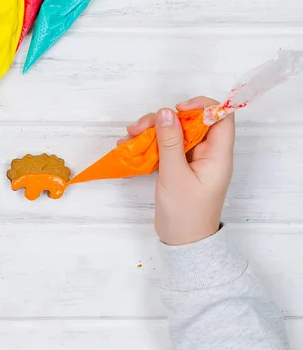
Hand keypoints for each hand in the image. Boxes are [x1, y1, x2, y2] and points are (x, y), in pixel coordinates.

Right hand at [118, 97, 235, 244]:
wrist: (182, 243)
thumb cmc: (186, 213)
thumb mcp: (175, 176)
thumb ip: (170, 142)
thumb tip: (166, 112)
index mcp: (218, 154)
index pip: (220, 117)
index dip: (202, 106)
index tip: (176, 109)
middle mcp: (207, 154)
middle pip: (190, 123)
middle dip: (164, 120)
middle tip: (139, 127)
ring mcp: (192, 161)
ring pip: (174, 134)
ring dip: (151, 132)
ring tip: (128, 137)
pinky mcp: (178, 168)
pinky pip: (165, 148)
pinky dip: (148, 146)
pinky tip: (129, 147)